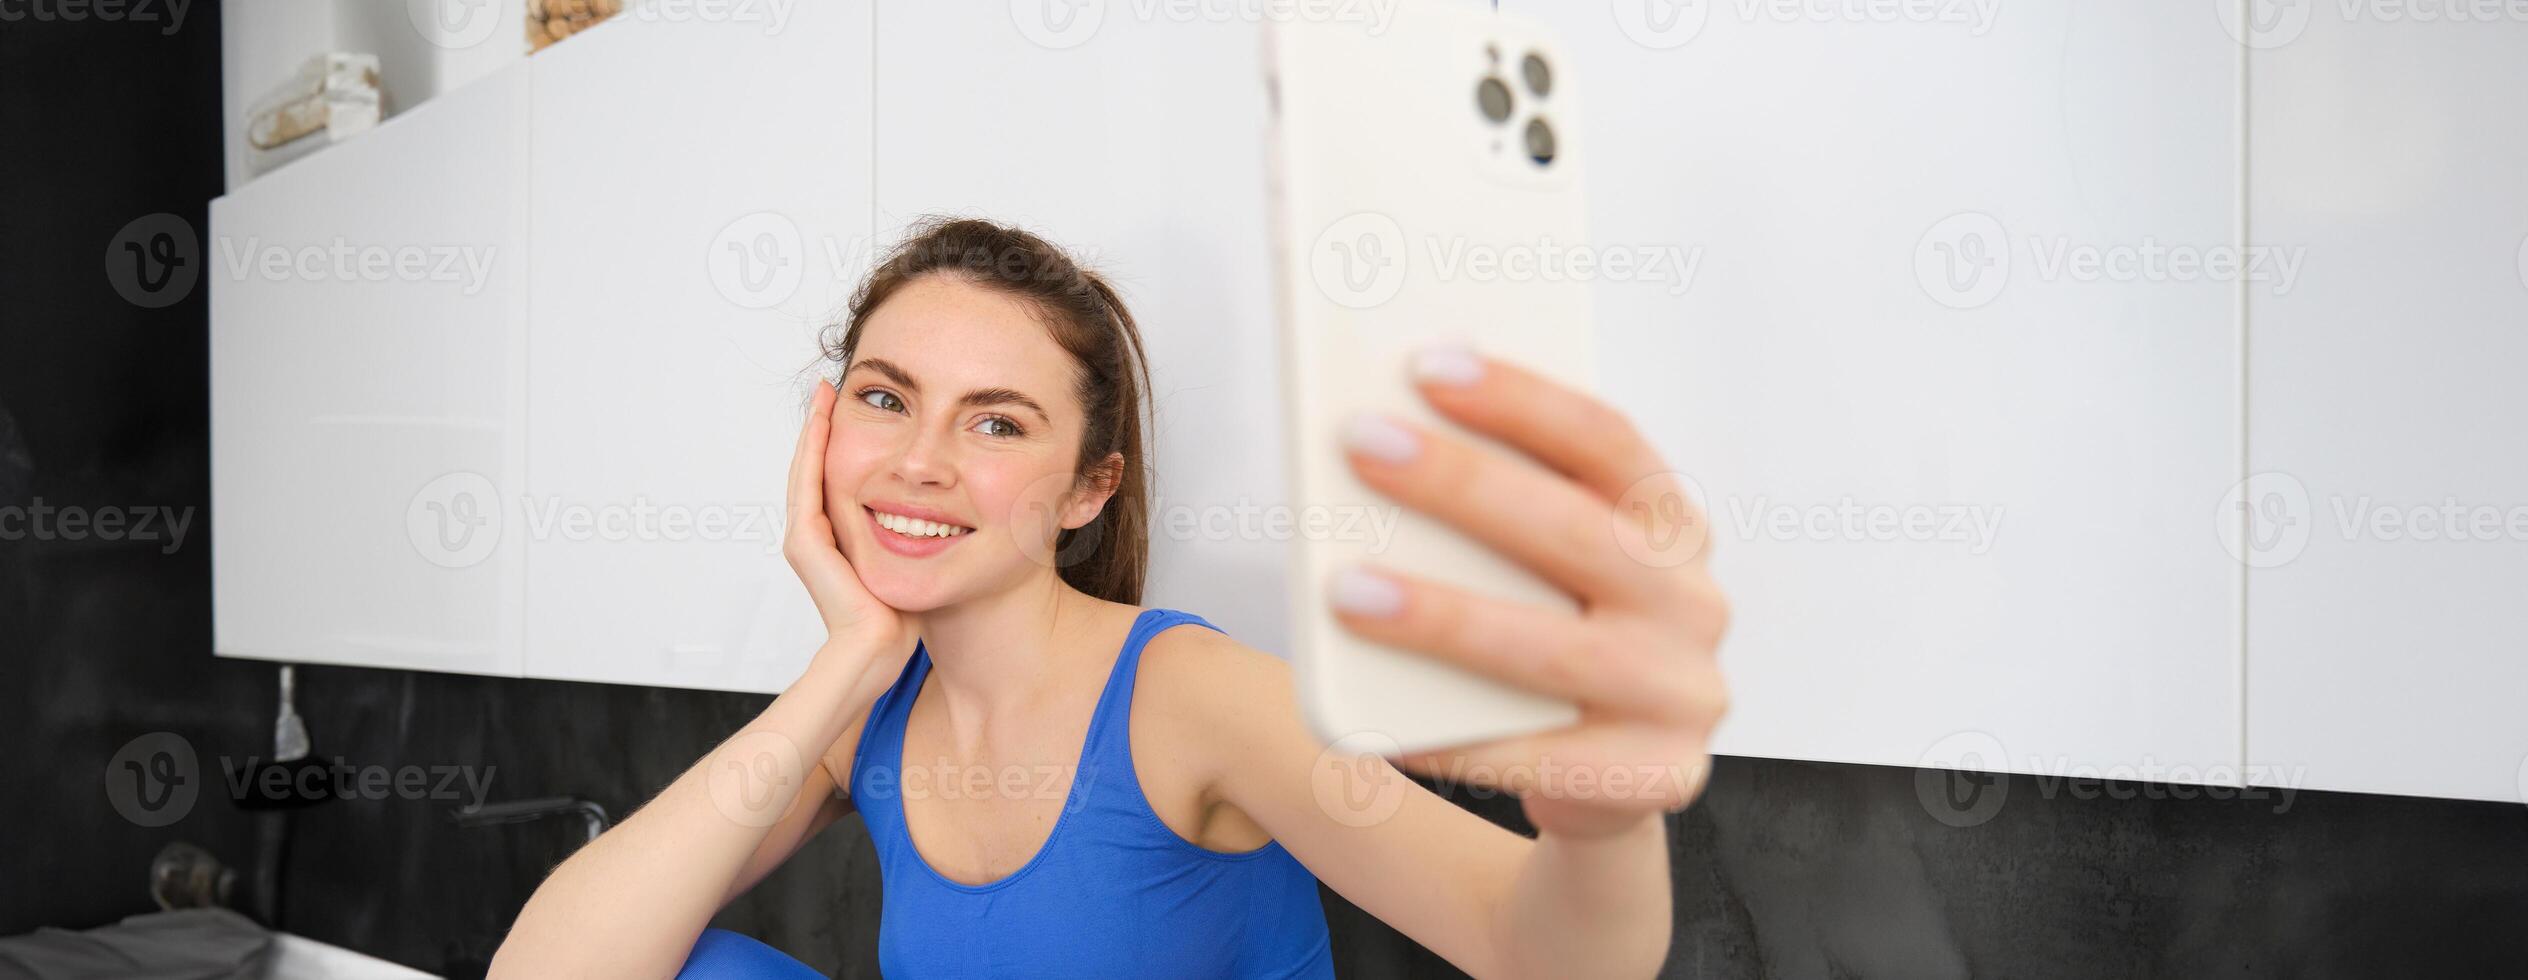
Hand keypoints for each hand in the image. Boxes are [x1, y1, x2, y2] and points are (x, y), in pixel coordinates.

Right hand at [786, 380, 914, 658]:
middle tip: (829, 389)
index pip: (832, 478)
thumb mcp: (907, 563)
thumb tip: (944, 519)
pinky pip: (809, 481)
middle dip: (822, 427)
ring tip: (825, 395)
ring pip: (807, 467)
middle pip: (814, 467)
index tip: (852, 408)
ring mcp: (804, 536)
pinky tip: (824, 420)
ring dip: (815, 429)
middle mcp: (812, 534)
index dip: (838, 444)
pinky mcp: (806, 540)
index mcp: (834, 539)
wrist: (879, 646)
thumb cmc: (898, 615)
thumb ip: (912, 539)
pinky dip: (814, 448)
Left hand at [1328, 344, 1730, 838]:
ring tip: (1349, 590)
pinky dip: (1451, 735)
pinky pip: (1536, 757)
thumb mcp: (1543, 565)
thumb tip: (1378, 441)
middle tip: (1362, 445)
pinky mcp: (1653, 776)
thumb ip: (1495, 510)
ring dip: (1443, 617)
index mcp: (1669, 525)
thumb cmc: (1555, 637)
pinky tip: (1381, 717)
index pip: (1606, 439)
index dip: (1521, 398)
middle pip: (1576, 533)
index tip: (1428, 364)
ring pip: (1555, 650)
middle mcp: (1691, 602)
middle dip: (1463, 484)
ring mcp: (1681, 694)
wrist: (1606, 778)